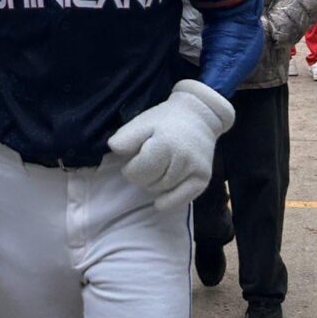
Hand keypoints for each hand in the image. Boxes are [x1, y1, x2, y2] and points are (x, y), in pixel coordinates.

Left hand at [109, 80, 235, 210]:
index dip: (131, 167)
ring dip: (157, 183)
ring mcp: (194, 171)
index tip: (137, 156)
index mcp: (164, 145)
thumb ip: (125, 138)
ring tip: (163, 166)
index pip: (135, 173)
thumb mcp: (142, 123)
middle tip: (151, 160)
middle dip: (144, 175)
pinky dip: (169, 200)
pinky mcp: (204, 179)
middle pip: (149, 184)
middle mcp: (182, 160)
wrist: (200, 116)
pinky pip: (180, 201)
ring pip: (162, 192)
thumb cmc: (166, 120)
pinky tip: (165, 193)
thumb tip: (113, 151)